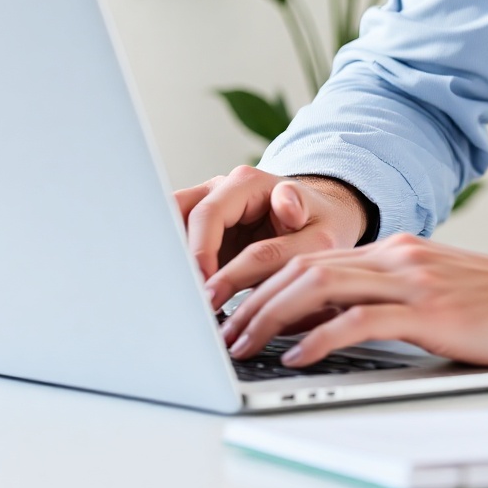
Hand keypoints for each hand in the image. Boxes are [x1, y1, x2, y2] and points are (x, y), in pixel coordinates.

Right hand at [174, 166, 368, 310]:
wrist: (319, 224)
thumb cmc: (320, 227)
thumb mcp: (321, 227)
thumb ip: (303, 225)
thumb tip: (284, 204)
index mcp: (246, 184)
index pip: (208, 215)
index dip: (199, 255)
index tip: (205, 293)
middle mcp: (218, 191)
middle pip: (176, 221)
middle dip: (178, 264)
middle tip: (185, 303)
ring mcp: (204, 210)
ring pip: (166, 229)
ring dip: (168, 265)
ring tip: (176, 303)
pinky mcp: (198, 234)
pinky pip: (173, 247)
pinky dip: (173, 272)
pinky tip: (180, 300)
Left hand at [219, 233, 487, 369]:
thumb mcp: (439, 296)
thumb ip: (389, 303)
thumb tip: (333, 330)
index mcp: (398, 252)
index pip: (312, 258)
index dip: (262, 280)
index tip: (228, 306)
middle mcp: (399, 256)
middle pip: (304, 267)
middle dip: (251, 297)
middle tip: (216, 329)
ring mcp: (414, 279)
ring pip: (321, 286)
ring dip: (271, 317)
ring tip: (239, 344)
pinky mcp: (430, 310)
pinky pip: (360, 320)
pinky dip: (320, 338)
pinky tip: (295, 357)